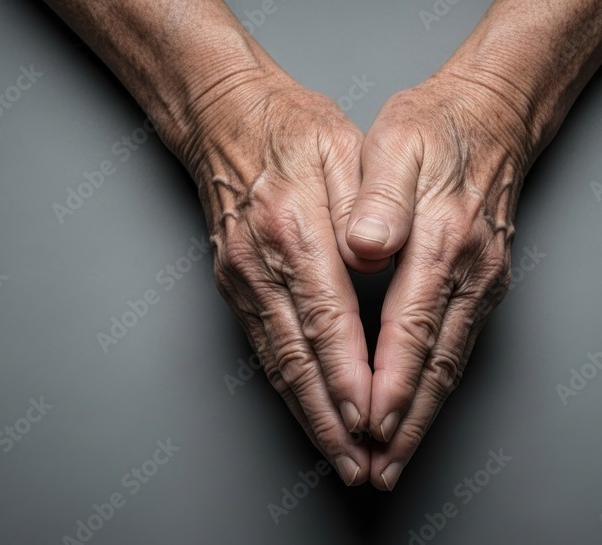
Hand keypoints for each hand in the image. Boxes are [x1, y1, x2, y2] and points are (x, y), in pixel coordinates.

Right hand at [190, 69, 371, 485]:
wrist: (227, 117)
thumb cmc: (295, 130)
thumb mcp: (342, 147)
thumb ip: (363, 202)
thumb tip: (373, 253)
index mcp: (295, 227)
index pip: (327, 317)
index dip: (350, 375)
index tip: (373, 419)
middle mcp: (262, 262)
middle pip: (298, 357)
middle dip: (331, 418)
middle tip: (360, 463)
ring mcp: (241, 278)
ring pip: (277, 362)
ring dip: (309, 415)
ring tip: (339, 456)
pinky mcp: (234, 285)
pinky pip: (263, 349)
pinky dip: (287, 390)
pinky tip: (308, 415)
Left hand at [346, 69, 535, 489]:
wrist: (492, 117)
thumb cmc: (435, 130)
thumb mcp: (397, 145)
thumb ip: (380, 198)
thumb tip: (365, 244)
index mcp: (441, 239)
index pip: (410, 327)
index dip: (390, 383)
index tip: (369, 428)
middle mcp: (470, 271)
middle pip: (437, 364)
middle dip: (407, 424)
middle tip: (379, 471)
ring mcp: (484, 283)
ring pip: (452, 365)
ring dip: (424, 418)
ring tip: (395, 461)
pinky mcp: (487, 287)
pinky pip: (459, 350)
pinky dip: (437, 390)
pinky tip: (419, 412)